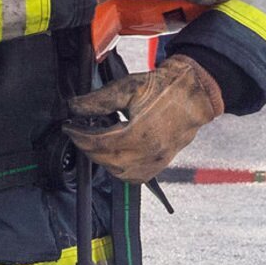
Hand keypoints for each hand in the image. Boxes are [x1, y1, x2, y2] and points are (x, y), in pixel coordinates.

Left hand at [64, 54, 223, 183]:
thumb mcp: (129, 87)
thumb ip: (99, 100)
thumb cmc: (166, 88)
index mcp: (141, 133)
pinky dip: (119, 170)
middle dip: (88, 148)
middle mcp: (150, 152)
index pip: (99, 143)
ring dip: (102, 160)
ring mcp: (157, 161)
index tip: (69, 127)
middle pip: (107, 160)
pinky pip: (135, 177)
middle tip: (80, 133)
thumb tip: (74, 107)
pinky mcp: (162, 164)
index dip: (79, 136)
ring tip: (95, 142)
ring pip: (120, 173)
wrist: (195, 92)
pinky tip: (113, 155)